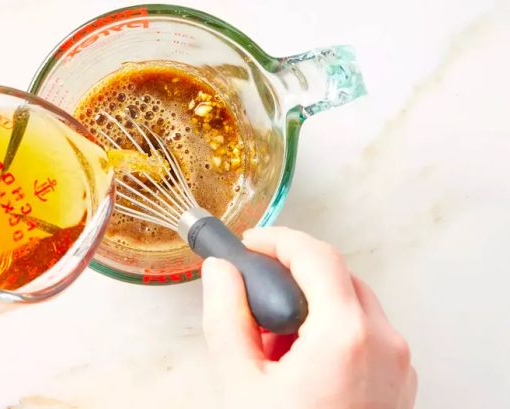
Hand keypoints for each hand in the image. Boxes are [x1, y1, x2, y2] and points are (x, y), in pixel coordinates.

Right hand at [202, 227, 416, 408]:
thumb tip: (220, 271)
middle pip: (337, 275)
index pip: (316, 255)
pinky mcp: (400, 381)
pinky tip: (301, 363)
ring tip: (275, 345)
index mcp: (346, 336)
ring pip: (353, 302)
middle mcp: (384, 343)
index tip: (251, 243)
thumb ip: (225, 315)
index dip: (278, 239)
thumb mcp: (240, 382)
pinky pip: (366, 332)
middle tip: (256, 300)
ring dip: (312, 305)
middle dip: (293, 276)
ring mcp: (398, 364)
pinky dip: (333, 329)